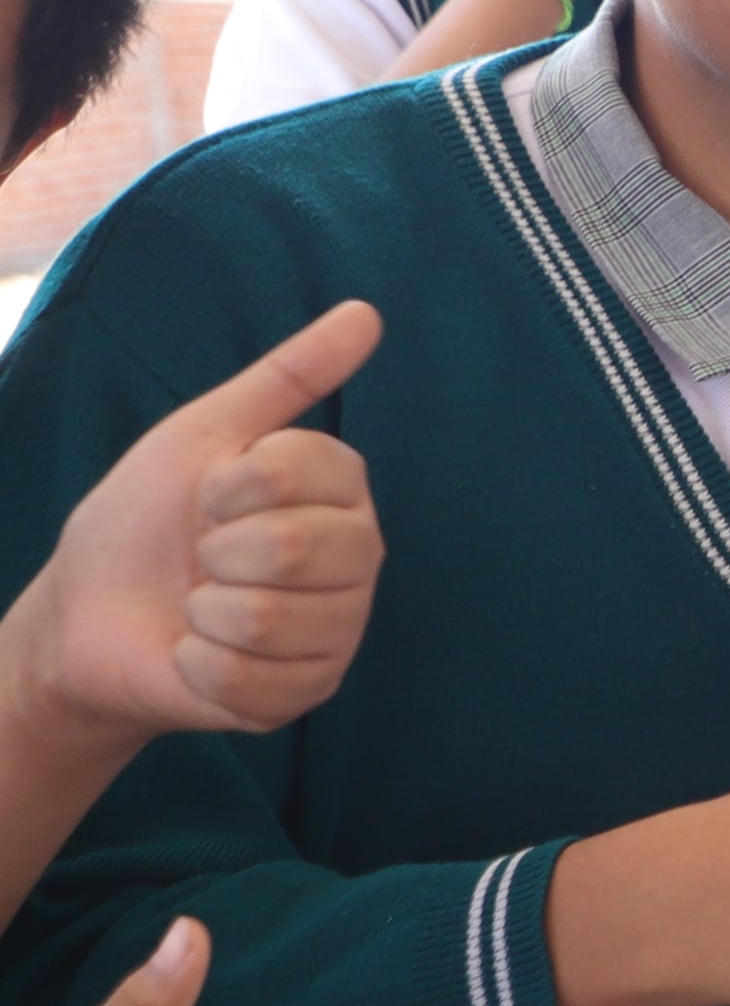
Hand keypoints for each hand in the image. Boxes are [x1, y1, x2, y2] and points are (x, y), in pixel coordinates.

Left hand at [0, 301, 383, 749]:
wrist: (88, 617)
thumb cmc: (144, 520)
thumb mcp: (202, 433)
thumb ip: (289, 376)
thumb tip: (365, 312)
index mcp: (342, 495)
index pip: (313, 471)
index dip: (237, 482)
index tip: (211, 494)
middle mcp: (357, 561)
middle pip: (297, 549)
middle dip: (218, 553)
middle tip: (203, 558)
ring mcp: (338, 630)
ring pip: (273, 619)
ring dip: (206, 614)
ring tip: (201, 608)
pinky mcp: (306, 693)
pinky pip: (251, 678)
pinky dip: (200, 666)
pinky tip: (197, 654)